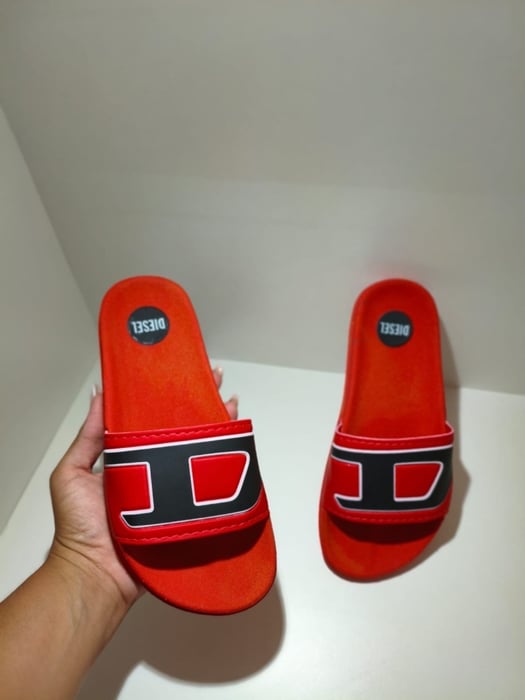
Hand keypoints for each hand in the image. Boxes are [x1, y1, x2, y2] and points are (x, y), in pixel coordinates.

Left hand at [48, 368, 237, 609]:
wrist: (95, 575)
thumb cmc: (78, 527)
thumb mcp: (71, 473)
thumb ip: (88, 437)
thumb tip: (100, 396)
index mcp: (129, 459)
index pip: (152, 419)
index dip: (167, 397)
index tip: (181, 375)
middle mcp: (154, 470)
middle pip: (182, 431)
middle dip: (200, 405)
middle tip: (214, 380)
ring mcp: (173, 490)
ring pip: (200, 454)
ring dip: (216, 428)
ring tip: (229, 405)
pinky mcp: (187, 511)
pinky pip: (208, 487)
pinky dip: (224, 467)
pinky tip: (235, 447)